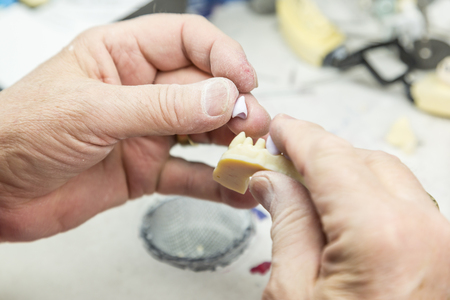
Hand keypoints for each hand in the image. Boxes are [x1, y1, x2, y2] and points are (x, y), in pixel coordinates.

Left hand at [0, 14, 270, 241]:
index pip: (187, 41)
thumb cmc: (20, 133)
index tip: (243, 80)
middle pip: (204, 89)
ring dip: (230, 143)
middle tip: (254, 124)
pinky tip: (233, 190)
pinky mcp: (145, 170)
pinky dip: (212, 183)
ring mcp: (146, 132)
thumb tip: (221, 97)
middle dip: (234, 105)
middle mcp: (141, 92)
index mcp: (122, 57)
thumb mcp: (93, 110)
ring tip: (252, 155)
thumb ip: (161, 107)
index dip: (222, 55)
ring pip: (202, 132)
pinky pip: (188, 175)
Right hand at [249, 114, 449, 299]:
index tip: (280, 130)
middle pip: (365, 161)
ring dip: (347, 176)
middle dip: (322, 155)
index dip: (298, 137)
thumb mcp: (292, 291)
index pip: (331, 159)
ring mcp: (441, 245)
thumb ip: (287, 224)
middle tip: (284, 162)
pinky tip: (340, 213)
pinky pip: (406, 206)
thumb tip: (273, 182)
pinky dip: (370, 199)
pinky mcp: (443, 257)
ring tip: (308, 191)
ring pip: (389, 180)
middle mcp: (424, 234)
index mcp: (380, 238)